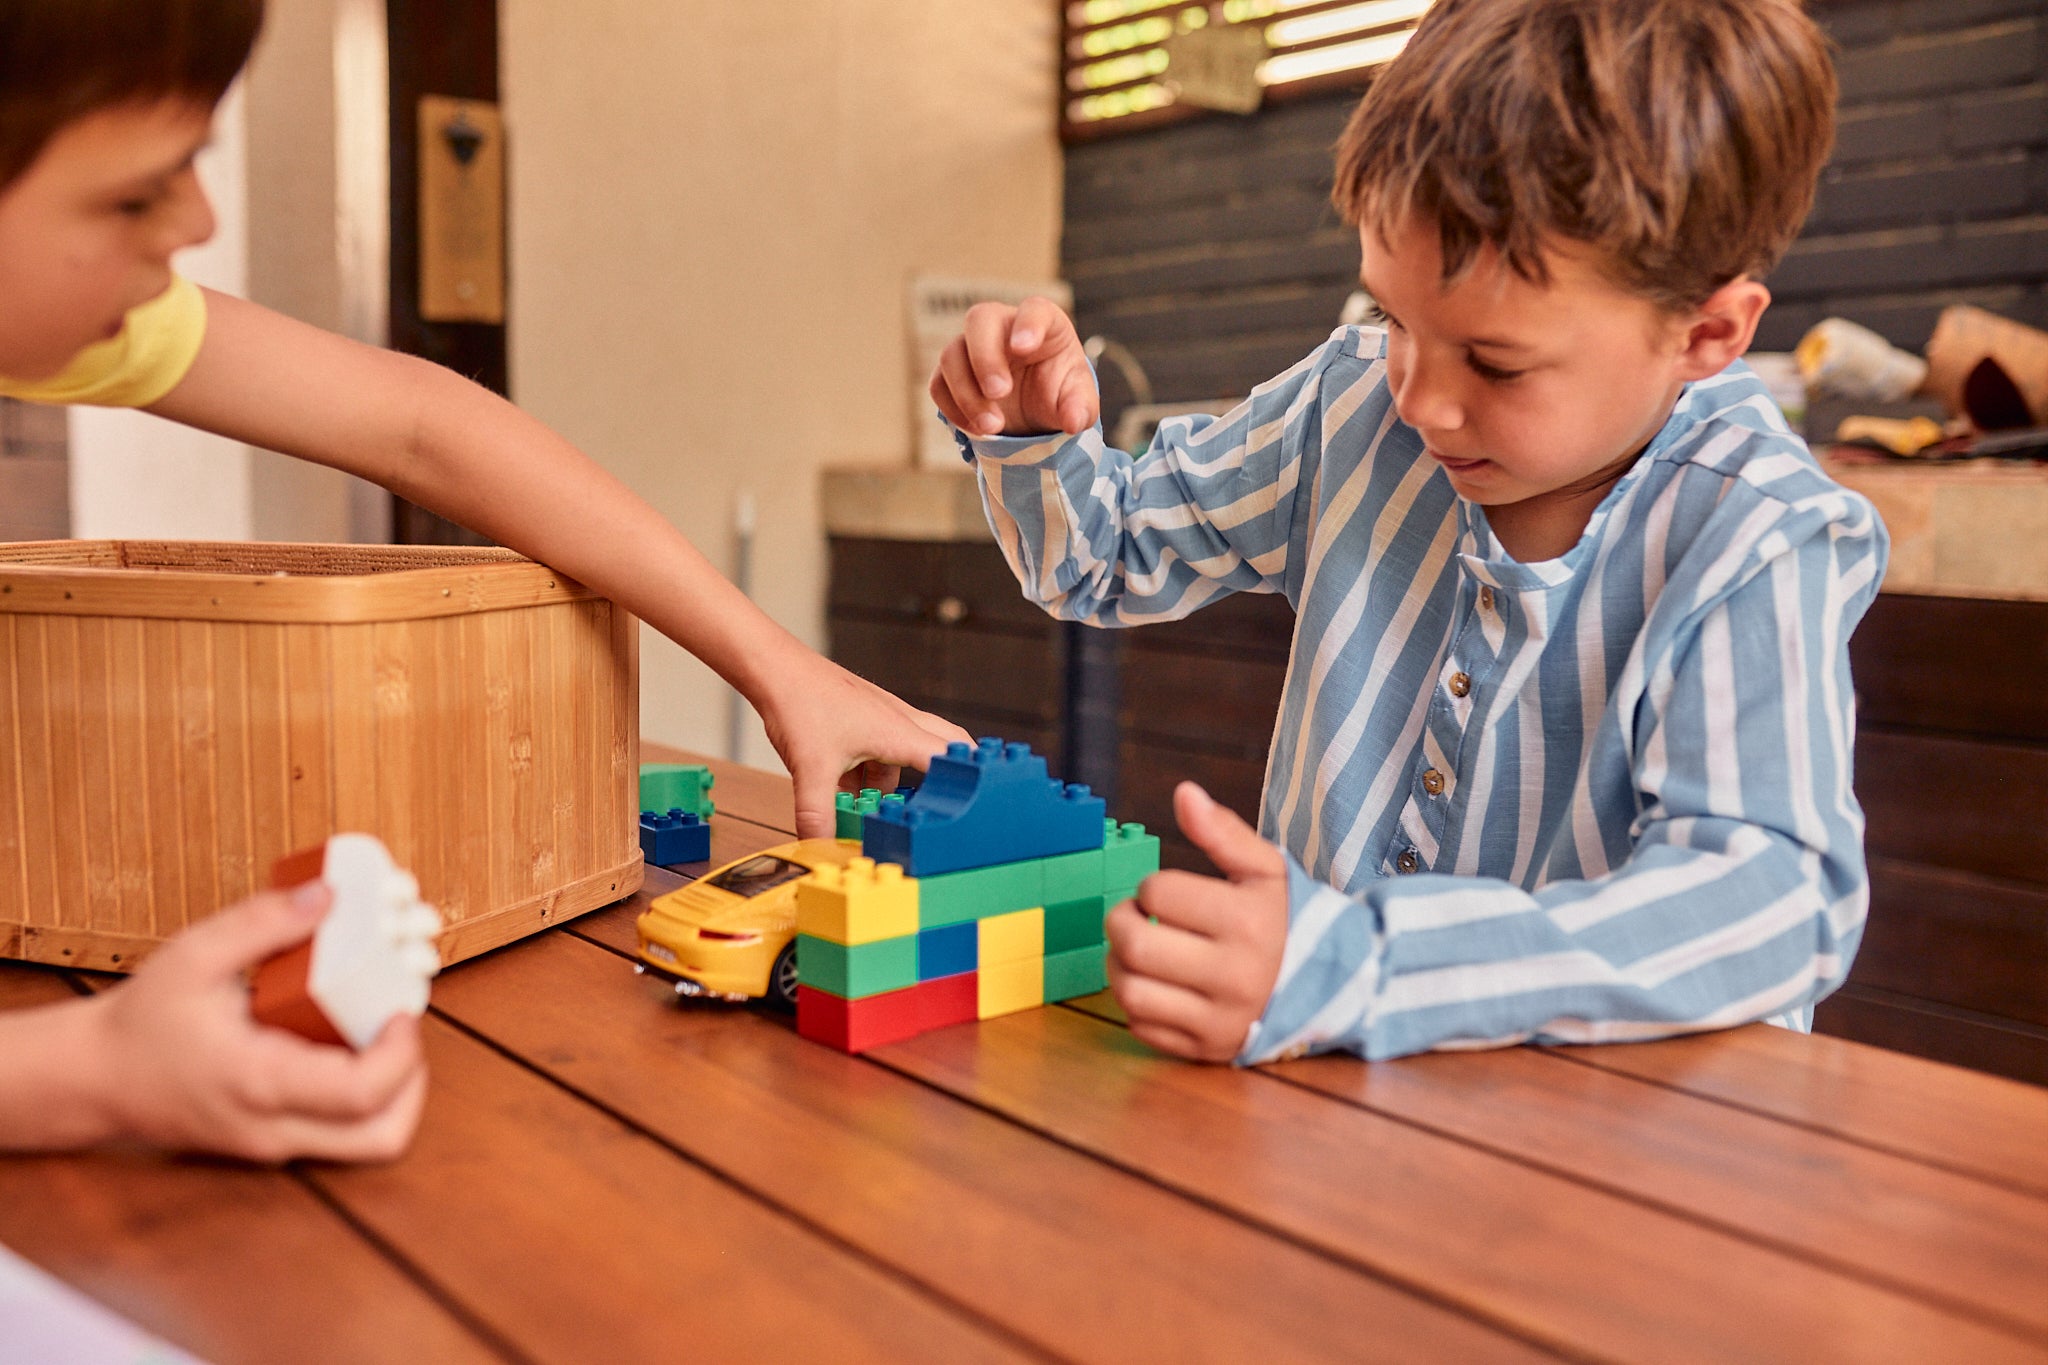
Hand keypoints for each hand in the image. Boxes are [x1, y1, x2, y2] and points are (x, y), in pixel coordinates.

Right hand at [85, 884, 427, 1161]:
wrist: (93, 1079)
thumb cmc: (140, 1021)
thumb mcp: (194, 956)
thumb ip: (263, 923)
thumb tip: (330, 896)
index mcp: (260, 1085)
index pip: (364, 1093)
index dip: (404, 1052)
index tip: (404, 1007)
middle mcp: (274, 1128)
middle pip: (385, 1136)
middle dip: (415, 1079)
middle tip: (401, 1025)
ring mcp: (275, 1145)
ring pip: (370, 1142)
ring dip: (395, 1091)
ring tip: (379, 1033)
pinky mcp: (274, 1143)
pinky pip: (342, 1132)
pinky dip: (366, 1096)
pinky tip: (347, 1044)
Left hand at [754, 645, 972, 839]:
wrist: (775, 667)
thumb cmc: (800, 701)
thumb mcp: (811, 769)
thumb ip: (818, 814)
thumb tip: (822, 846)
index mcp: (899, 732)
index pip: (952, 759)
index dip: (970, 783)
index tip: (979, 806)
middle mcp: (899, 721)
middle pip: (946, 746)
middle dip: (949, 775)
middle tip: (949, 803)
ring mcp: (881, 716)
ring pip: (907, 752)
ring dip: (896, 782)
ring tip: (878, 808)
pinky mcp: (862, 717)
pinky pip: (880, 749)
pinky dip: (871, 771)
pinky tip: (846, 789)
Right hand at [929, 296, 1098, 437]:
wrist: (1035, 409)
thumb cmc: (1060, 391)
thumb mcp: (1078, 401)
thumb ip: (1081, 408)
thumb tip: (1074, 422)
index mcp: (1041, 322)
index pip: (1033, 309)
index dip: (1027, 324)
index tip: (1024, 348)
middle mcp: (1002, 326)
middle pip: (979, 320)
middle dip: (985, 357)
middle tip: (999, 393)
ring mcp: (972, 346)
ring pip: (951, 355)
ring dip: (967, 394)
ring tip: (993, 427)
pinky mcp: (952, 372)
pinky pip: (939, 384)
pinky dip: (954, 409)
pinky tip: (977, 429)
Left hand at [1106, 781, 1287, 1061]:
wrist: (1330, 986)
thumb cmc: (1283, 918)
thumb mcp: (1264, 869)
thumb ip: (1223, 831)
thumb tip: (1184, 792)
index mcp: (1246, 922)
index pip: (1158, 892)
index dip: (1151, 887)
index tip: (1165, 893)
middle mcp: (1234, 975)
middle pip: (1135, 945)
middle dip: (1121, 922)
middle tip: (1135, 917)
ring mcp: (1220, 1019)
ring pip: (1130, 992)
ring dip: (1118, 965)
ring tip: (1137, 950)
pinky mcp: (1207, 1050)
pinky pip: (1141, 1029)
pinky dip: (1136, 1003)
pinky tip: (1155, 984)